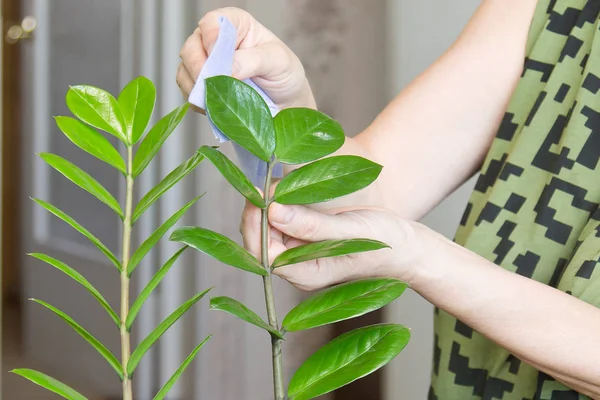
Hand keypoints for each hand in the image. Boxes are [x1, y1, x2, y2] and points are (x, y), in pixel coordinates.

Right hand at [177, 7, 316, 109]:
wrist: (285, 101)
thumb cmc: (284, 73)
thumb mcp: (278, 61)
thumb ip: (253, 61)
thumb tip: (228, 70)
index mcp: (235, 24)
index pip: (212, 22)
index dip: (211, 39)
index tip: (218, 59)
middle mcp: (214, 40)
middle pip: (191, 48)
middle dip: (199, 68)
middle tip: (214, 84)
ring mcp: (205, 63)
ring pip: (186, 71)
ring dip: (197, 87)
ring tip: (216, 98)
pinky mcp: (202, 85)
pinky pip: (189, 92)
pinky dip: (198, 101)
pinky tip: (213, 106)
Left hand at [241, 201, 421, 290]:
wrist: (406, 247)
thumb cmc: (384, 244)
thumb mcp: (350, 231)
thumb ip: (312, 226)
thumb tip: (272, 212)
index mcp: (307, 274)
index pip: (263, 254)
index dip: (255, 226)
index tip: (260, 197)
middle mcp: (299, 267)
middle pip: (261, 241)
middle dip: (258, 213)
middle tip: (267, 183)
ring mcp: (302, 253)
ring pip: (269, 229)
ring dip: (269, 205)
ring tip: (278, 183)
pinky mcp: (307, 238)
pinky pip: (284, 220)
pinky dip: (281, 202)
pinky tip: (287, 188)